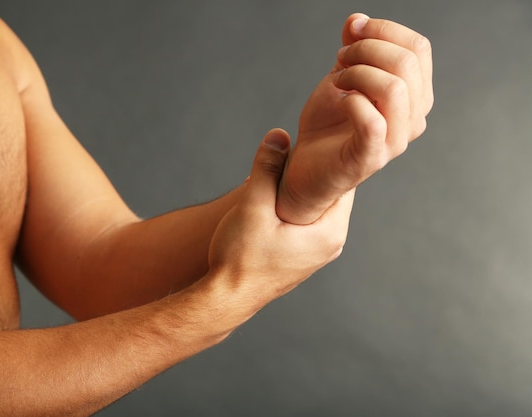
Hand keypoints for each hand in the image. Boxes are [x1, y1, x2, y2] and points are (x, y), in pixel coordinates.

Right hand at [207, 129, 353, 309]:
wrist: (227, 300)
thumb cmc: (240, 259)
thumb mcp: (252, 207)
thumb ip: (266, 169)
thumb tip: (278, 135)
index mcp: (329, 232)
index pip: (344, 182)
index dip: (327, 159)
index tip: (310, 141)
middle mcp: (331, 244)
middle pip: (331, 193)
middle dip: (312, 172)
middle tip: (291, 152)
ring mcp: (317, 252)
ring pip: (316, 207)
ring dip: (300, 190)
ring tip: (279, 172)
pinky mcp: (302, 256)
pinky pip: (307, 221)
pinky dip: (294, 206)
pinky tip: (274, 198)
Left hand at [277, 13, 433, 223]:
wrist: (305, 166)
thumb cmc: (327, 125)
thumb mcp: (340, 76)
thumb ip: (354, 49)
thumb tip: (357, 20)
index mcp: (414, 95)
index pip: (418, 48)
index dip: (384, 29)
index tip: (353, 31)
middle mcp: (413, 119)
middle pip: (408, 62)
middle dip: (366, 48)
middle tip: (340, 58)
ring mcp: (395, 141)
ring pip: (394, 88)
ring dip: (357, 73)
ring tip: (337, 80)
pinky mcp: (371, 158)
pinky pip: (372, 120)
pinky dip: (350, 101)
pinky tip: (338, 100)